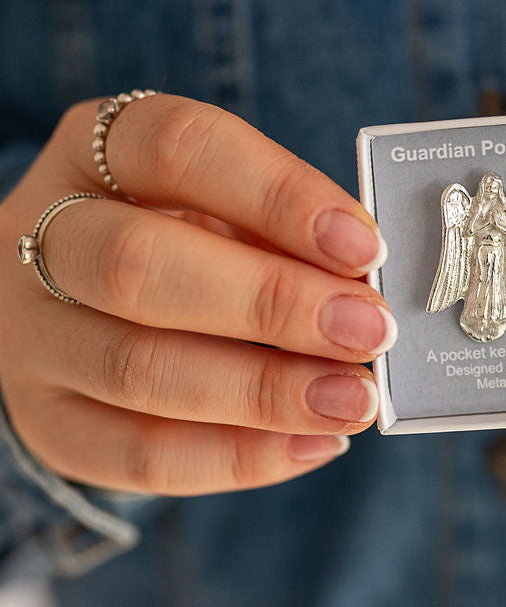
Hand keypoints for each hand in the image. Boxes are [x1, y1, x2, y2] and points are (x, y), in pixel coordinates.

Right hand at [0, 94, 393, 494]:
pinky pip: (137, 457)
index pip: (178, 147)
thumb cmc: (188, 241)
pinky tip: (315, 444)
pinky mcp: (49, 423)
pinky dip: (238, 458)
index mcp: (98, 151)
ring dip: (266, 392)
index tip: (366, 246)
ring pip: (138, 370)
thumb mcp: (226, 207)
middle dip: (273, 303)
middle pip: (139, 264)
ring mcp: (34, 337)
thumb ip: (285, 233)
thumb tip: (369, 286)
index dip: (279, 195)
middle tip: (370, 331)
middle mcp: (44, 237)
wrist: (86, 304)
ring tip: (355, 400)